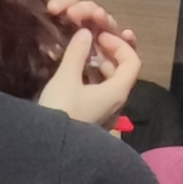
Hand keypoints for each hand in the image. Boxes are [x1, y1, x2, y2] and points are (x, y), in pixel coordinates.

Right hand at [39, 6, 140, 127]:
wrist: (50, 150)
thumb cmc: (61, 111)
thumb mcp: (66, 79)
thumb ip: (76, 54)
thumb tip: (85, 33)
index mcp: (117, 91)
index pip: (132, 61)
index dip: (118, 44)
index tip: (99, 37)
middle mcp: (116, 102)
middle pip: (122, 71)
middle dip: (107, 54)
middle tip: (88, 43)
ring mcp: (105, 112)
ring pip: (109, 82)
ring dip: (97, 66)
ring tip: (79, 56)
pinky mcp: (92, 118)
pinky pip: (98, 93)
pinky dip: (90, 79)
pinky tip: (72, 74)